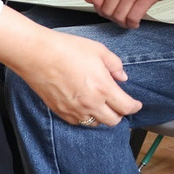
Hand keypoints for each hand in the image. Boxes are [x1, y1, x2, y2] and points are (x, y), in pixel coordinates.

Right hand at [0, 7, 141, 127]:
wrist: (37, 54)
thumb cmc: (66, 49)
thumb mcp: (98, 50)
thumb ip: (114, 65)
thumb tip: (122, 77)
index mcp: (103, 88)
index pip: (126, 107)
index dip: (135, 107)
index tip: (136, 104)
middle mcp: (90, 104)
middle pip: (113, 121)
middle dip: (120, 113)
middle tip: (119, 103)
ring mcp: (74, 111)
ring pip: (95, 124)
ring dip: (102, 116)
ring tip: (100, 103)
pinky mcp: (60, 112)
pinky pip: (78, 122)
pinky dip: (85, 117)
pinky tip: (84, 104)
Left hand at [85, 0, 173, 27]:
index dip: (101, 11)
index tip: (109, 12)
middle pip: (106, 10)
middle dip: (113, 19)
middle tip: (121, 18)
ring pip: (118, 16)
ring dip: (123, 23)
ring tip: (129, 20)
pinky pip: (132, 18)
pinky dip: (133, 24)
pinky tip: (136, 21)